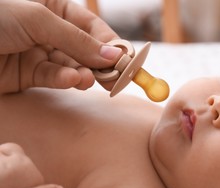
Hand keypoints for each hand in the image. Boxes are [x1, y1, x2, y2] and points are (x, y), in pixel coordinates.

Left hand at [0, 0, 121, 92]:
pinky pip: (52, 77)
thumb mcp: (37, 20)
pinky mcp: (28, 74)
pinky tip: (72, 80)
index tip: (123, 58)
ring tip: (89, 79)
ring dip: (83, 74)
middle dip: (99, 63)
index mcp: (52, 6)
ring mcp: (38, 52)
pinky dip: (63, 80)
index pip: (89, 25)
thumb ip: (76, 40)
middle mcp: (48, 30)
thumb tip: (112, 55)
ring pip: (70, 66)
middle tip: (116, 77)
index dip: (108, 41)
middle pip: (84, 48)